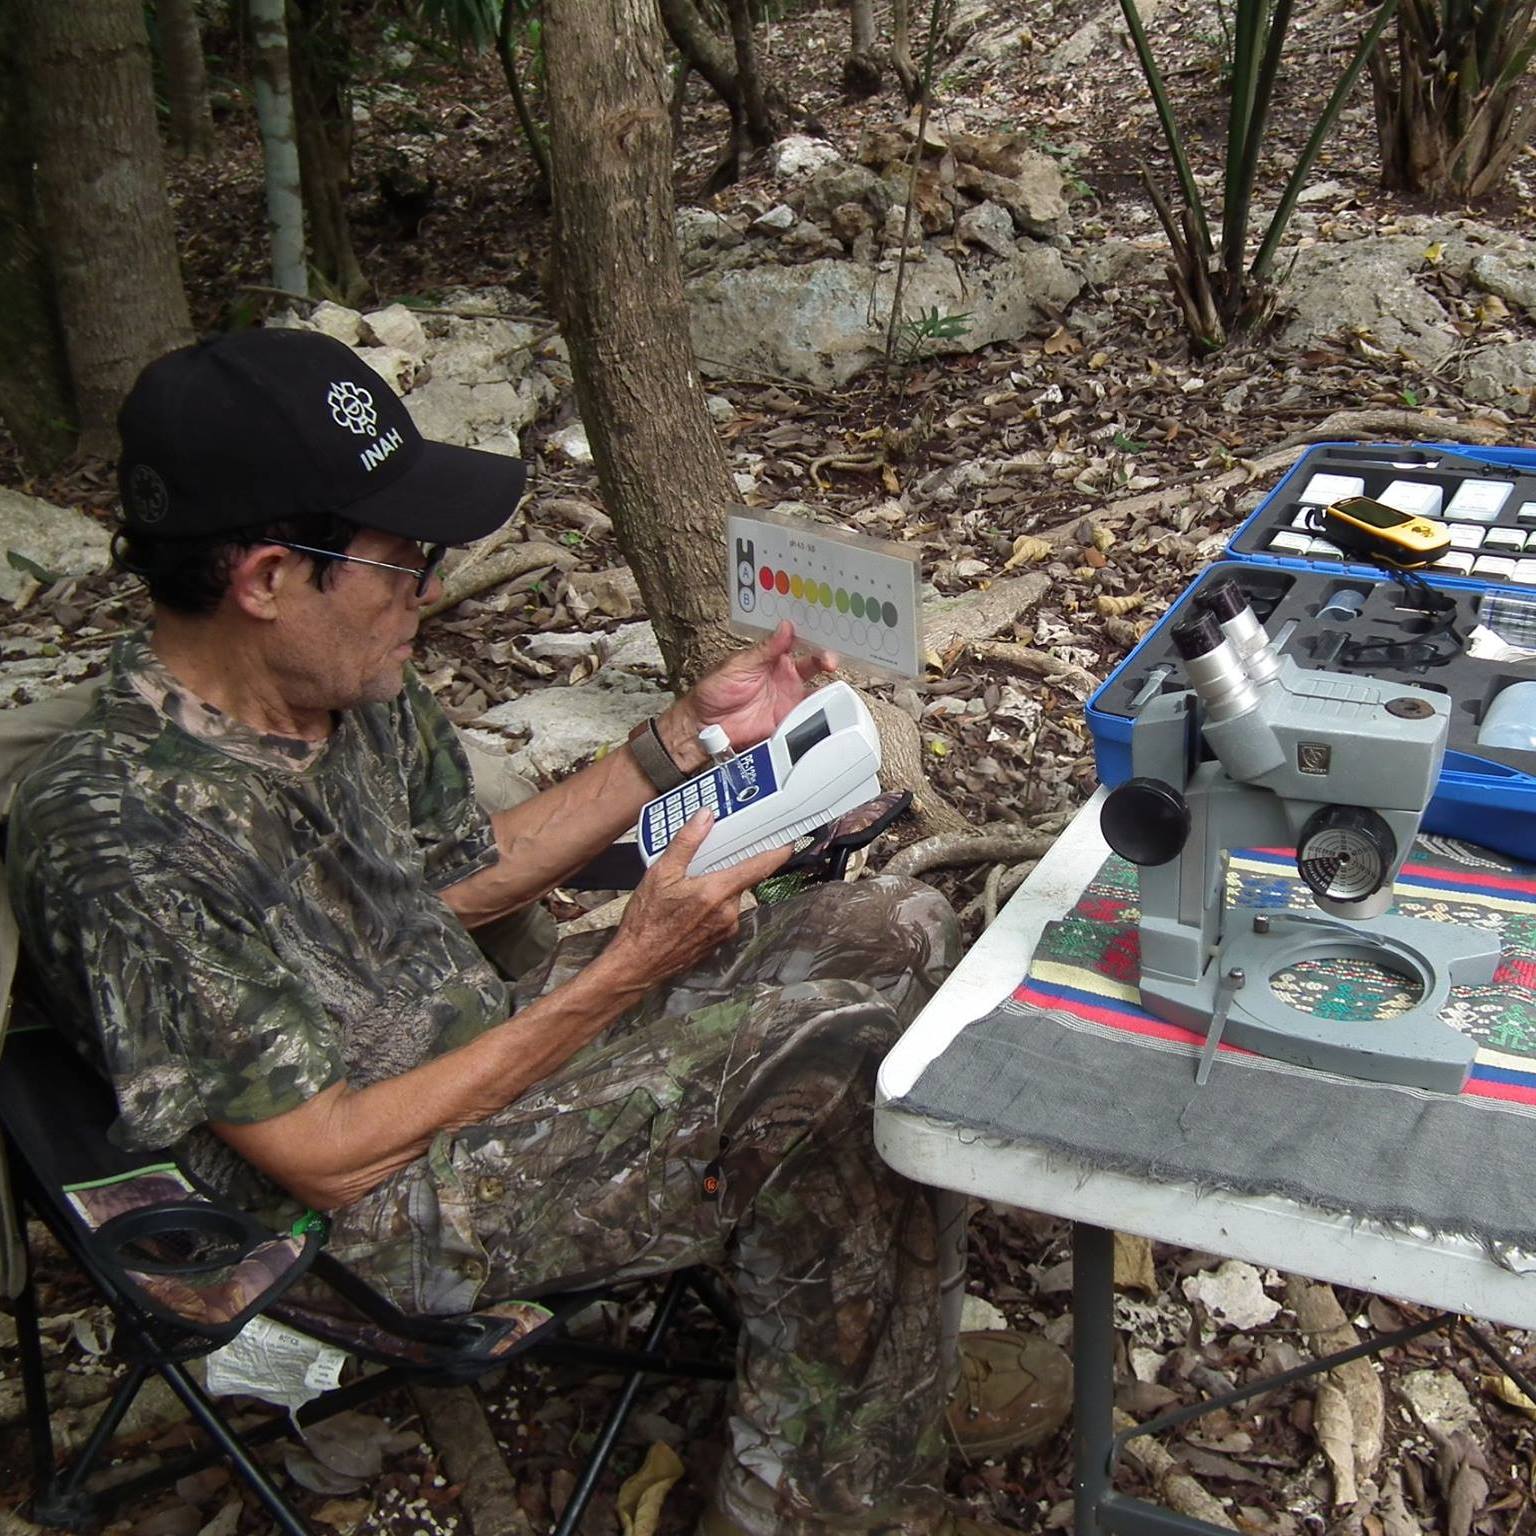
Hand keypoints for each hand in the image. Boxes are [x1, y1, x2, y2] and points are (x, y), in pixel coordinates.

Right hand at [604, 810, 793, 988]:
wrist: (637, 962)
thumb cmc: (646, 922)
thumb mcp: (660, 873)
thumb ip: (686, 843)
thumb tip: (705, 818)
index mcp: (716, 892)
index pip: (758, 868)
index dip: (777, 853)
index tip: (787, 842)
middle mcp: (728, 912)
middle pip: (741, 881)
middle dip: (727, 870)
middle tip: (704, 865)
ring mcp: (725, 929)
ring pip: (731, 898)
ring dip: (717, 889)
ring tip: (687, 891)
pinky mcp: (719, 940)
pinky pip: (724, 915)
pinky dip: (712, 907)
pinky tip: (688, 909)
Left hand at [666, 621, 836, 757]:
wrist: (705, 726)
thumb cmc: (715, 691)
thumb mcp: (739, 665)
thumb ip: (765, 649)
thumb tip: (786, 627)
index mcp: (773, 659)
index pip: (798, 643)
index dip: (812, 636)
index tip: (823, 632)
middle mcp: (784, 677)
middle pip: (814, 665)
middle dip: (826, 660)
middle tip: (830, 660)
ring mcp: (788, 700)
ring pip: (817, 691)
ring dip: (828, 688)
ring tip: (835, 686)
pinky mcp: (787, 721)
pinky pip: (809, 718)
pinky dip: (820, 715)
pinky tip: (825, 710)